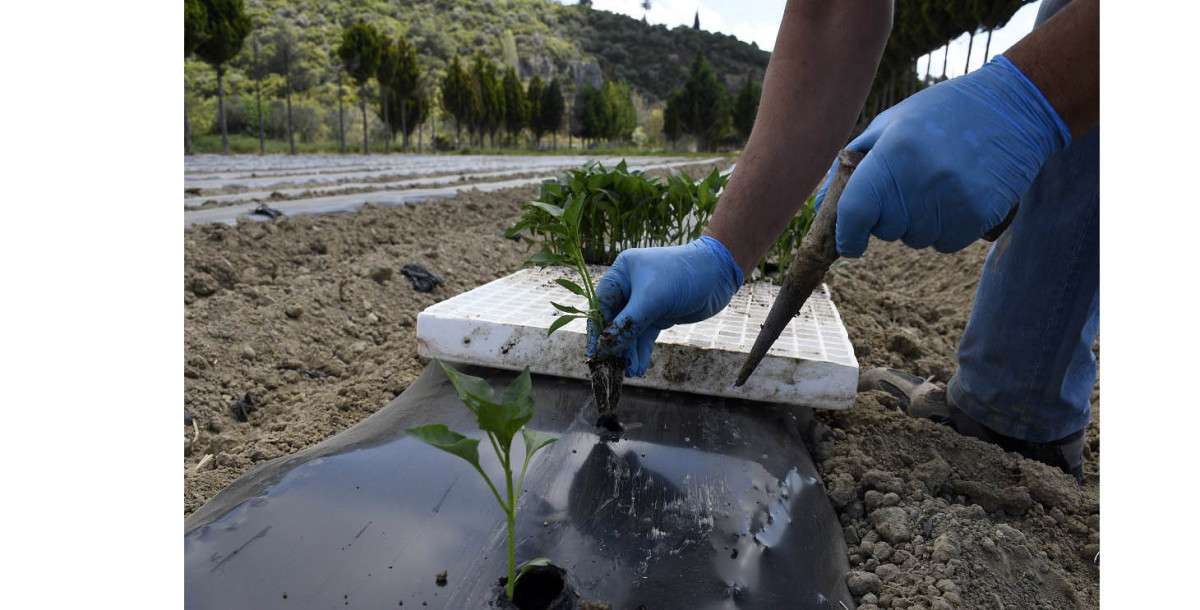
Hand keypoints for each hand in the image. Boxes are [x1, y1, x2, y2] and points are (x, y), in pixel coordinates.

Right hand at [588, 236, 742, 376]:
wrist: (719, 273)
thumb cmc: (682, 276)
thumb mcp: (652, 300)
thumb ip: (626, 325)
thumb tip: (604, 348)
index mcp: (621, 274)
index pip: (600, 305)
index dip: (596, 331)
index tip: (594, 355)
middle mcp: (629, 287)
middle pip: (614, 321)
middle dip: (615, 345)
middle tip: (613, 369)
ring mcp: (644, 302)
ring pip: (630, 332)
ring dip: (629, 352)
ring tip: (630, 372)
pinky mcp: (659, 314)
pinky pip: (644, 335)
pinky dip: (641, 351)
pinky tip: (638, 367)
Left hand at [815, 55, 1071, 256]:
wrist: (1012, 108)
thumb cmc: (940, 114)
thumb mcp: (889, 124)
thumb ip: (851, 166)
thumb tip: (819, 208)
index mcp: (893, 153)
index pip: (855, 212)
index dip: (847, 234)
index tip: (848, 242)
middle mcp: (922, 179)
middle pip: (886, 229)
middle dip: (888, 216)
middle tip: (908, 184)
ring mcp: (953, 199)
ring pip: (915, 239)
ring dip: (918, 222)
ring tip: (935, 184)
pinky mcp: (980, 215)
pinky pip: (945, 243)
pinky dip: (944, 228)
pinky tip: (955, 196)